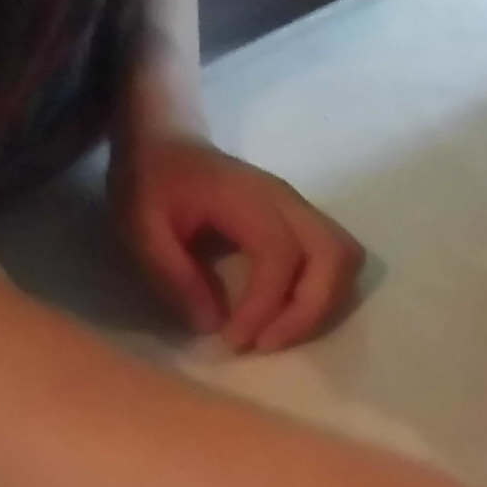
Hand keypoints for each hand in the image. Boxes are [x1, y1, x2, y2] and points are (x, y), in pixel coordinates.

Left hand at [112, 128, 366, 352]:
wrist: (165, 142)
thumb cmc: (151, 182)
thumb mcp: (141, 228)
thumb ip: (173, 275)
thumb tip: (212, 326)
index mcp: (245, 197)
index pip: (280, 254)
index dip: (264, 306)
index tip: (232, 341)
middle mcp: (286, 201)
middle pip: (335, 255)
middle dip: (309, 311)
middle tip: (264, 344)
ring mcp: (299, 209)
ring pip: (345, 259)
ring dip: (320, 306)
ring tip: (274, 334)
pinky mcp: (301, 222)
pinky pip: (335, 261)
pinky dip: (321, 296)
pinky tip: (281, 317)